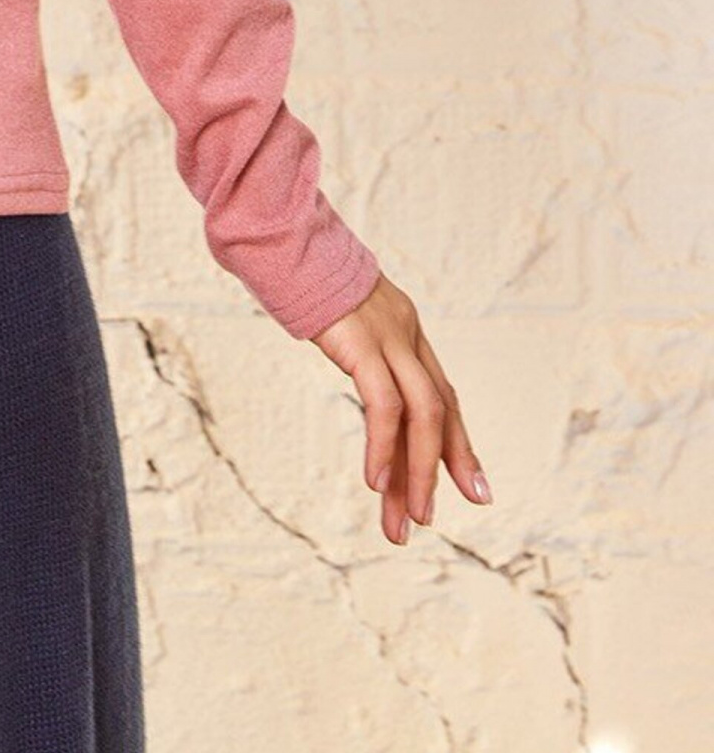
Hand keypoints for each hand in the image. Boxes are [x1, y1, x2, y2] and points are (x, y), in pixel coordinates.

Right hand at [310, 270, 489, 543]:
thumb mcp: (338, 312)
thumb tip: (351, 361)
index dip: (457, 444)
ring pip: (421, 415)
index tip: (472, 487)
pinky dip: (383, 446)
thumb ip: (354, 339)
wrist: (279, 233)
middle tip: (435, 518)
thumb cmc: (297, 271)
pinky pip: (383, 404)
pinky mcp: (362, 341)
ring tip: (408, 520)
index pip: (442, 395)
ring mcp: (388, 335)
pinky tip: (375, 481)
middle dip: (444, 468)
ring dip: (417, 473)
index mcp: (405, 327)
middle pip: (438, 411)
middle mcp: (406, 331)